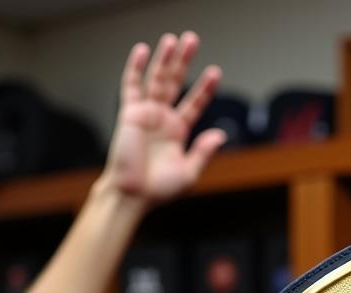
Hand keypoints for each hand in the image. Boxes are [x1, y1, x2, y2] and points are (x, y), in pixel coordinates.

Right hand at [101, 31, 224, 204]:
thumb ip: (203, 152)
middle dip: (184, 62)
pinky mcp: (130, 114)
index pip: (194, 103)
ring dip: (164, 59)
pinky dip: (135, 67)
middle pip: (176, 83)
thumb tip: (220, 135)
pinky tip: (142, 50)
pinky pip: (132, 86)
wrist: (133, 195)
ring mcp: (146, 114)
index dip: (204, 88)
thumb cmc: (159, 189)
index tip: (215, 71)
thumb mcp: (189, 172)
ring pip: (156, 79)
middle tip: (192, 39)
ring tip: (173, 39)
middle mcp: (163, 119)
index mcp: (178, 131)